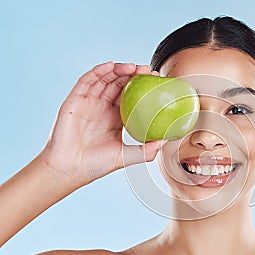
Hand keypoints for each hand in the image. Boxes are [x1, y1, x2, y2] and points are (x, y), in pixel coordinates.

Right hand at [39, 62, 163, 187]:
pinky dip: (98, 71)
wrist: (70, 170)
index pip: (131, 96)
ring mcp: (88, 102)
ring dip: (118, 70)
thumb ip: (146, 150)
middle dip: (133, 74)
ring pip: (105, 79)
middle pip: (119, 84)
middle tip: (147, 70)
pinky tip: (110, 66)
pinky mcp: (75, 100)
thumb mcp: (126, 156)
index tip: (156, 81)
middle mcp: (103, 107)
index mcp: (116, 117)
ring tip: (133, 67)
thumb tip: (167, 141)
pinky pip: (86, 81)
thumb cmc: (96, 165)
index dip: (142, 87)